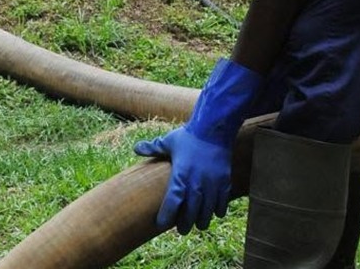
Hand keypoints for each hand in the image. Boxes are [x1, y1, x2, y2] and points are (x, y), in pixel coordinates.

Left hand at [134, 58, 263, 234]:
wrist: (214, 128)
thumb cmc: (189, 136)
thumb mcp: (168, 141)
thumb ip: (153, 147)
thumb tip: (135, 148)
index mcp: (181, 174)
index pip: (173, 201)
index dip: (167, 215)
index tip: (161, 224)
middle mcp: (197, 182)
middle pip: (191, 212)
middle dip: (185, 224)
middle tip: (181, 230)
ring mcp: (212, 184)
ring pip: (207, 211)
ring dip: (202, 220)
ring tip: (197, 225)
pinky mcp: (224, 182)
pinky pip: (222, 203)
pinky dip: (217, 210)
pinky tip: (213, 212)